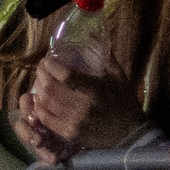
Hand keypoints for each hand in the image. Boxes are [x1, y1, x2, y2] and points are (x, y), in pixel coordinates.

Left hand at [14, 56, 147, 162]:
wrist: (130, 133)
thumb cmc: (124, 101)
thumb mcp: (118, 76)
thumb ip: (105, 55)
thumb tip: (90, 34)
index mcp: (96, 90)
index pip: (65, 76)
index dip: (51, 65)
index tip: (48, 59)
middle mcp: (83, 107)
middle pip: (51, 89)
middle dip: (41, 74)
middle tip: (42, 67)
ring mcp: (75, 123)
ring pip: (45, 103)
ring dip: (38, 89)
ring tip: (41, 81)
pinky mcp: (70, 134)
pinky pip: (46, 119)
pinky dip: (39, 107)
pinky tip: (40, 99)